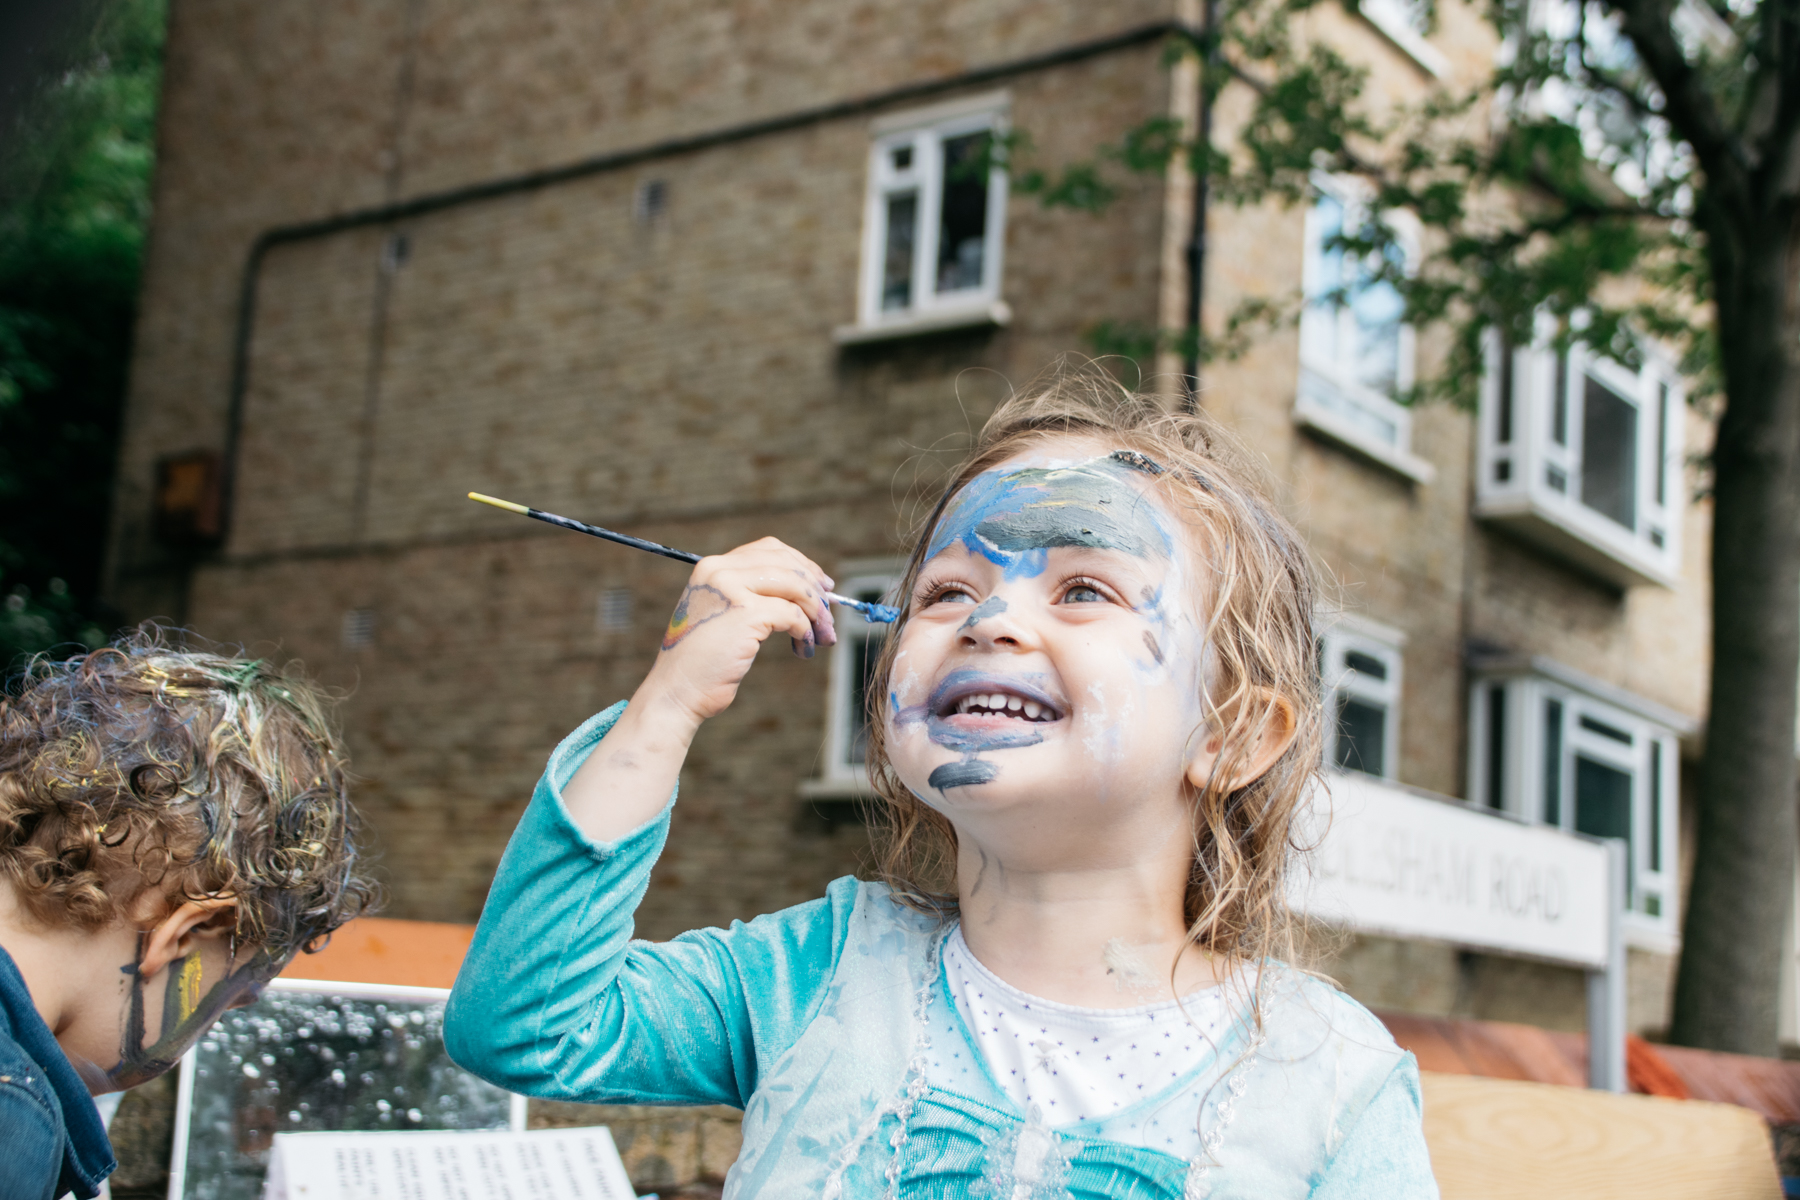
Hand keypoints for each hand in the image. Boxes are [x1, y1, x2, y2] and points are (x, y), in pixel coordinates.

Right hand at [638, 538, 836, 728]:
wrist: (677, 690)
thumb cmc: (702, 661)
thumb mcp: (720, 614)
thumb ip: (749, 595)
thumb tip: (804, 591)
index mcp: (712, 567)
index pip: (769, 549)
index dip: (802, 565)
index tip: (821, 586)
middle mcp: (720, 570)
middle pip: (787, 564)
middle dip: (815, 589)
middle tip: (828, 614)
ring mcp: (732, 589)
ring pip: (795, 586)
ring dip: (816, 612)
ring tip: (822, 635)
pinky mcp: (746, 613)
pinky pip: (793, 615)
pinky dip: (805, 631)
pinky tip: (804, 647)